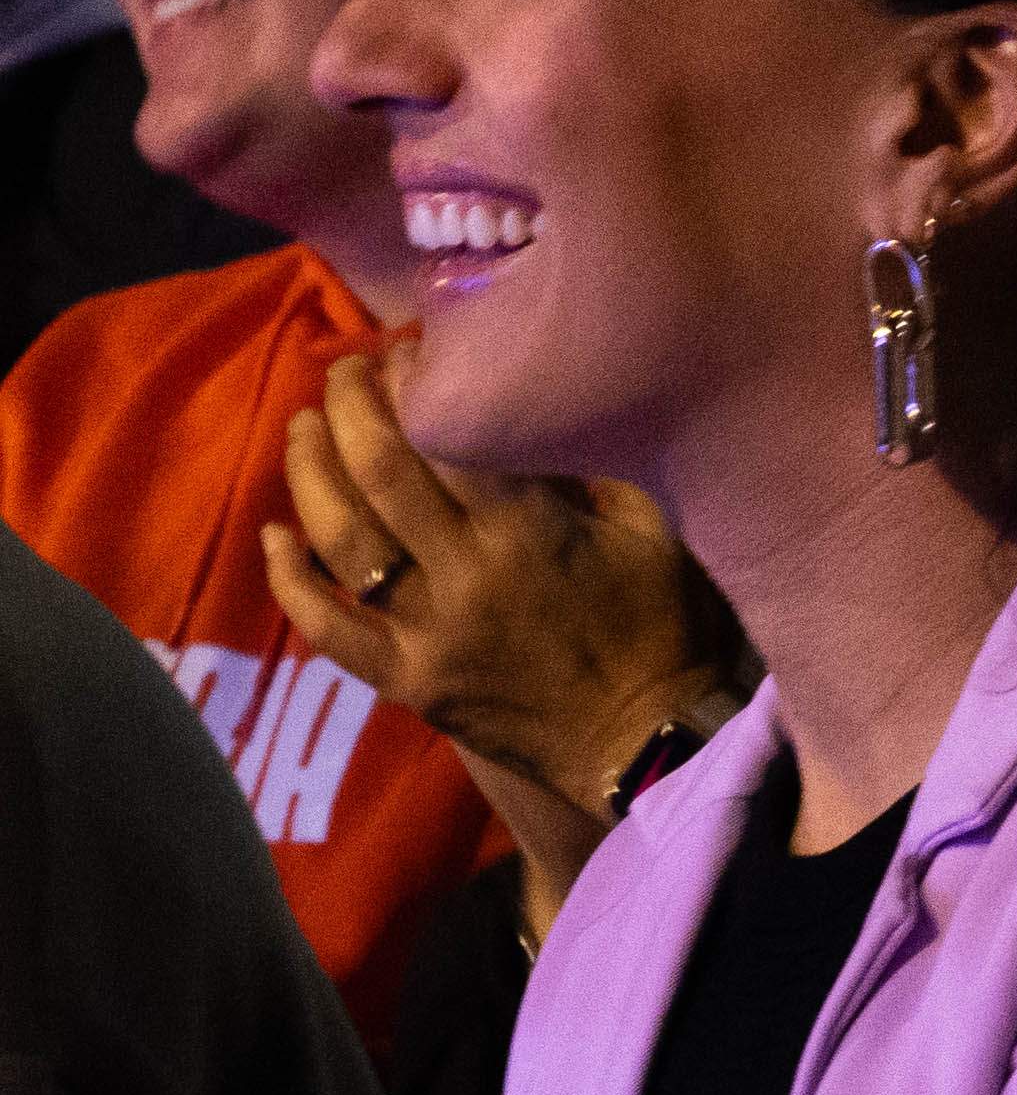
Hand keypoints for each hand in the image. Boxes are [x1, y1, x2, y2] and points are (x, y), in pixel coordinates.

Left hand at [259, 353, 739, 802]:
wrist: (650, 744)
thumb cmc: (664, 628)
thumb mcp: (655, 532)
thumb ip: (593, 467)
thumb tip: (534, 400)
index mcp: (530, 533)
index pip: (448, 435)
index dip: (416, 381)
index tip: (409, 349)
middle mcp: (465, 576)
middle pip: (378, 472)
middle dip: (349, 406)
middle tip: (345, 373)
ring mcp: (427, 633)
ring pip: (341, 538)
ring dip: (309, 471)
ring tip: (305, 427)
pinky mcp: (407, 681)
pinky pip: (328, 629)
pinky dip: (290, 580)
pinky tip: (274, 535)